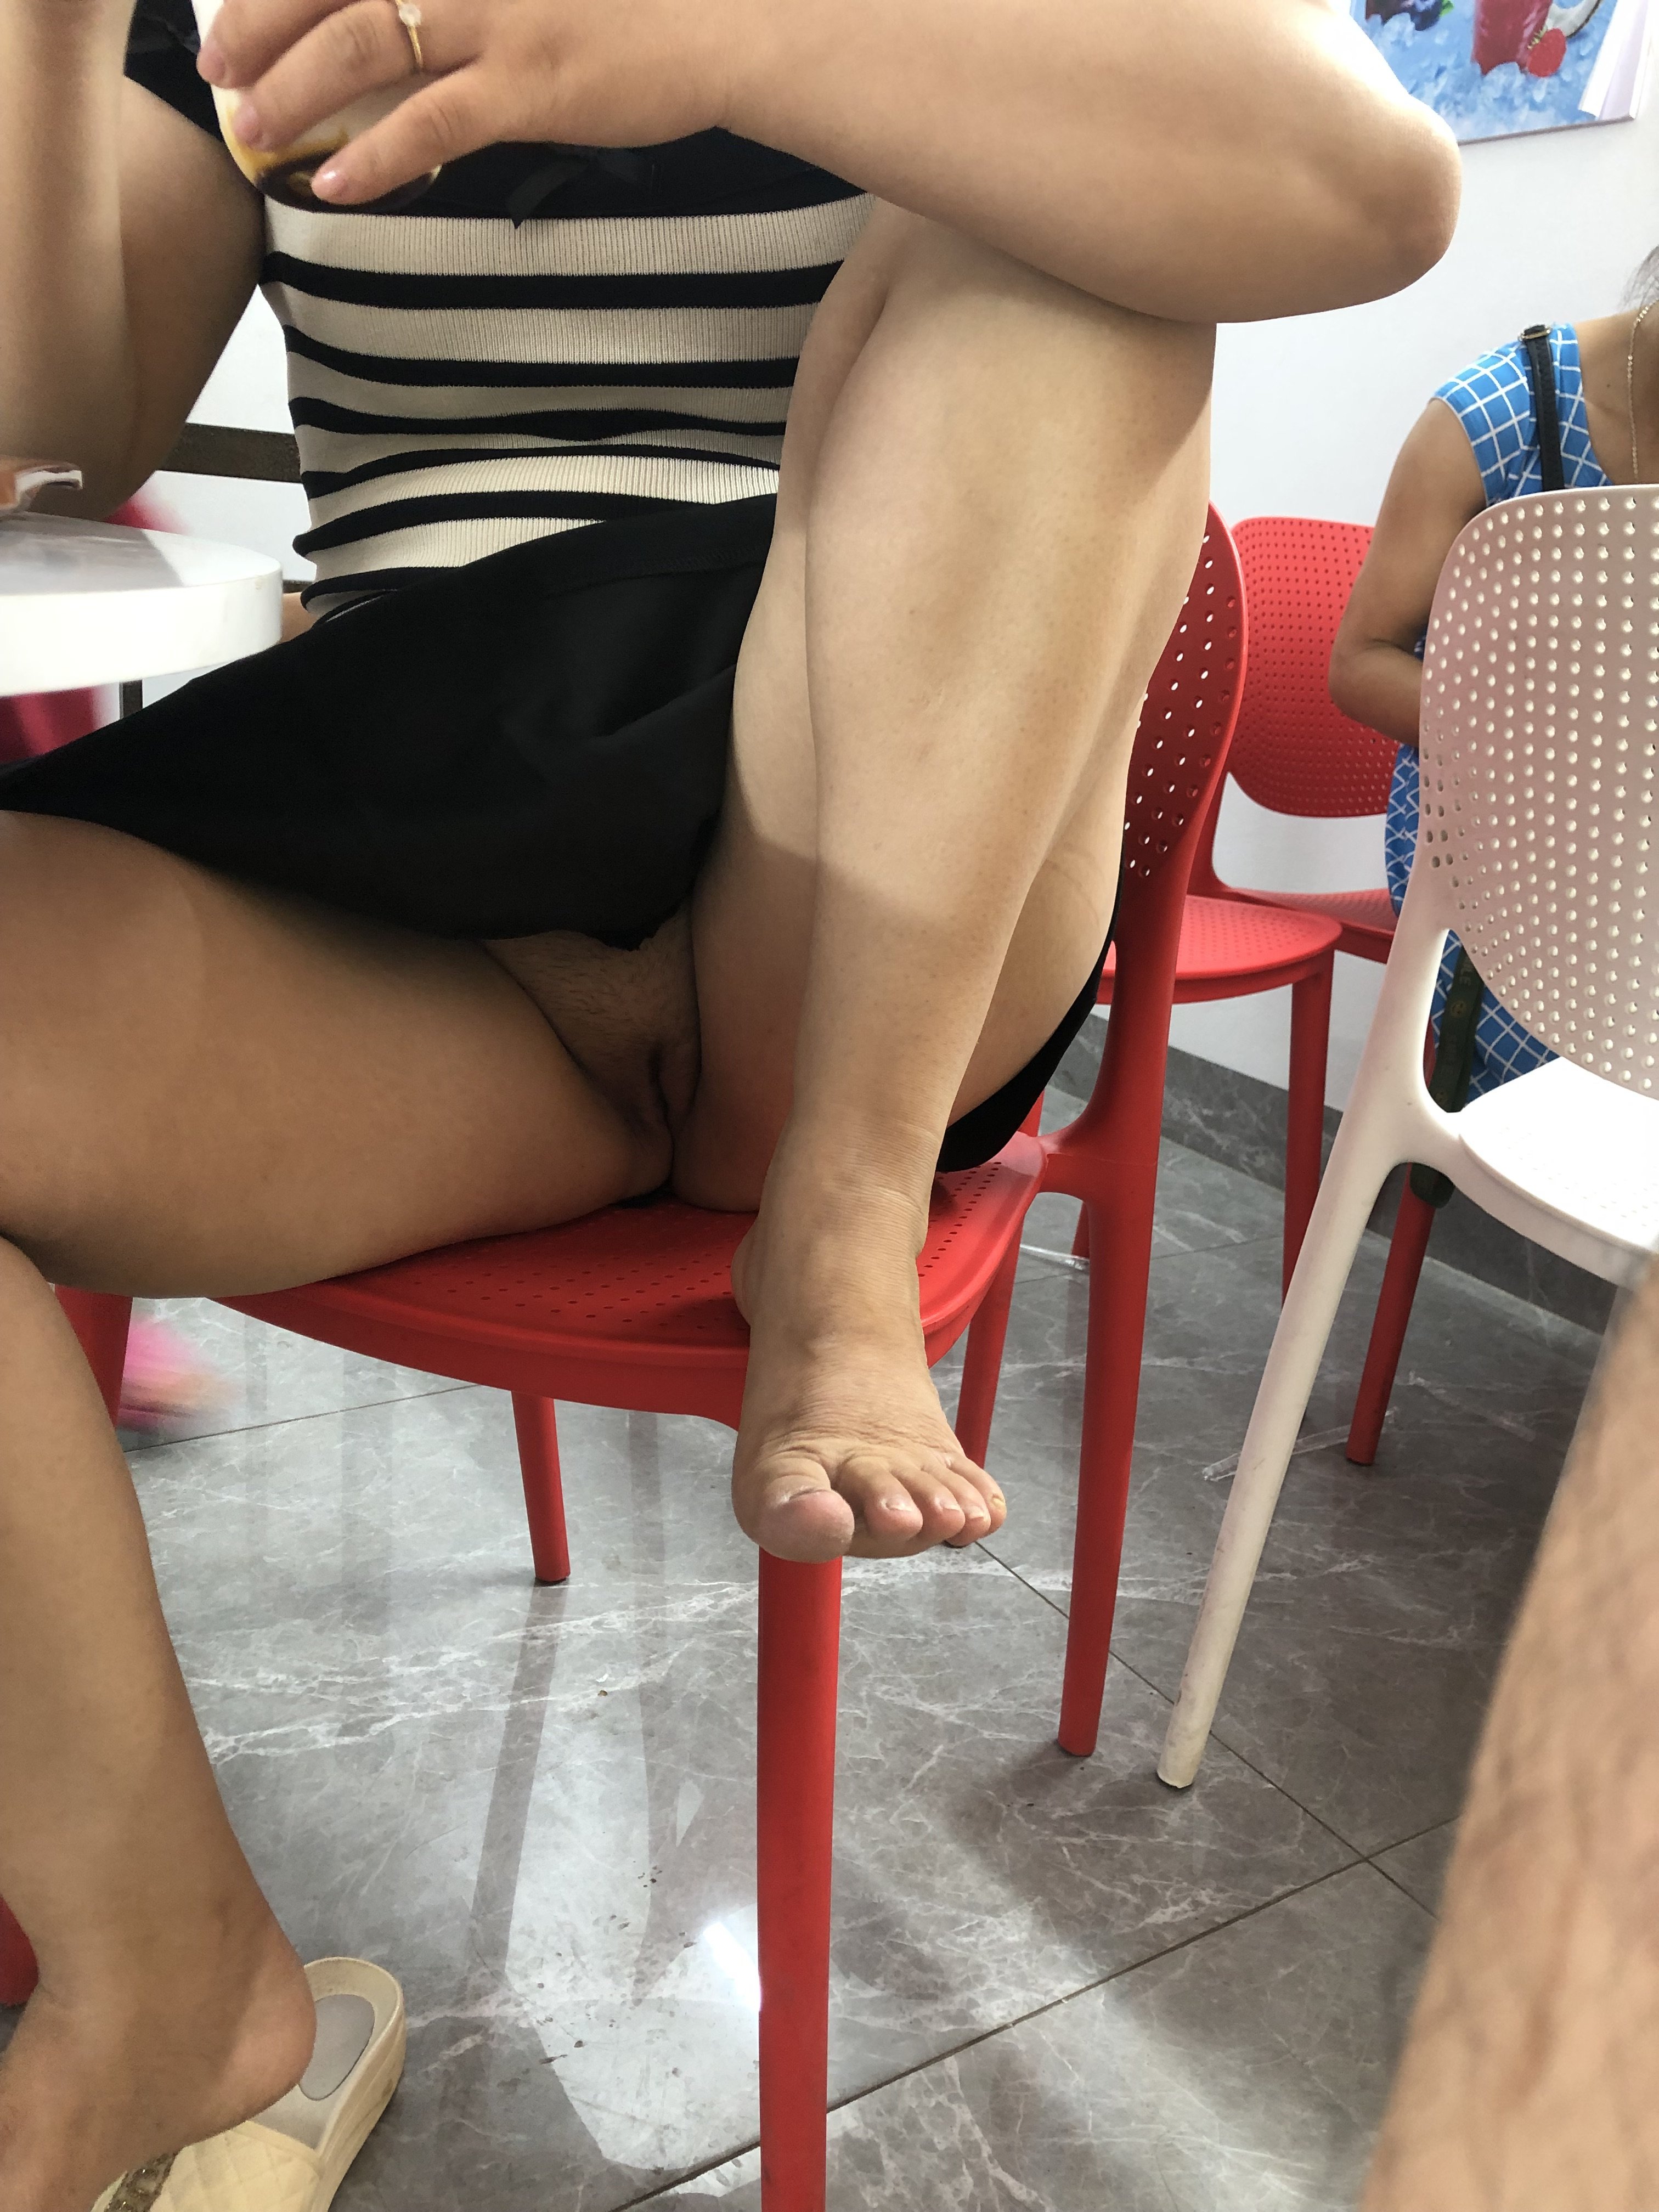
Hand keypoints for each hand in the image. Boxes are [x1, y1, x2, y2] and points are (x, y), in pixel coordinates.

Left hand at [196, 0, 750, 205]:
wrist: (723, 20)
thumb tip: (406, 10)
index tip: (233, 10)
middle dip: (257, 27)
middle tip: (218, 72)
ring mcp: (494, 16)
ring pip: (361, 45)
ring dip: (294, 92)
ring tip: (253, 131)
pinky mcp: (528, 85)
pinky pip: (430, 125)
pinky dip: (374, 157)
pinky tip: (333, 185)